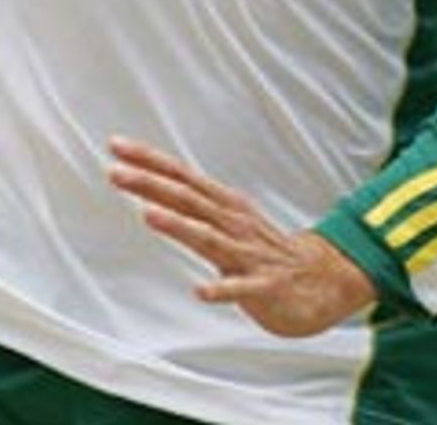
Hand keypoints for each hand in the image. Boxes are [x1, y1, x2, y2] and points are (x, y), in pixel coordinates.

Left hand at [107, 137, 375, 337]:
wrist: (322, 280)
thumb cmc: (264, 250)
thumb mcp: (226, 222)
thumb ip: (192, 209)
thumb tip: (150, 193)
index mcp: (223, 205)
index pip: (180, 175)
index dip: (148, 160)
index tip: (115, 146)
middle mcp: (233, 223)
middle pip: (187, 199)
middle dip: (150, 184)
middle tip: (115, 172)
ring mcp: (249, 254)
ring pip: (209, 237)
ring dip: (179, 226)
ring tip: (148, 215)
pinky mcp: (265, 287)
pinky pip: (241, 289)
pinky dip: (222, 288)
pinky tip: (201, 291)